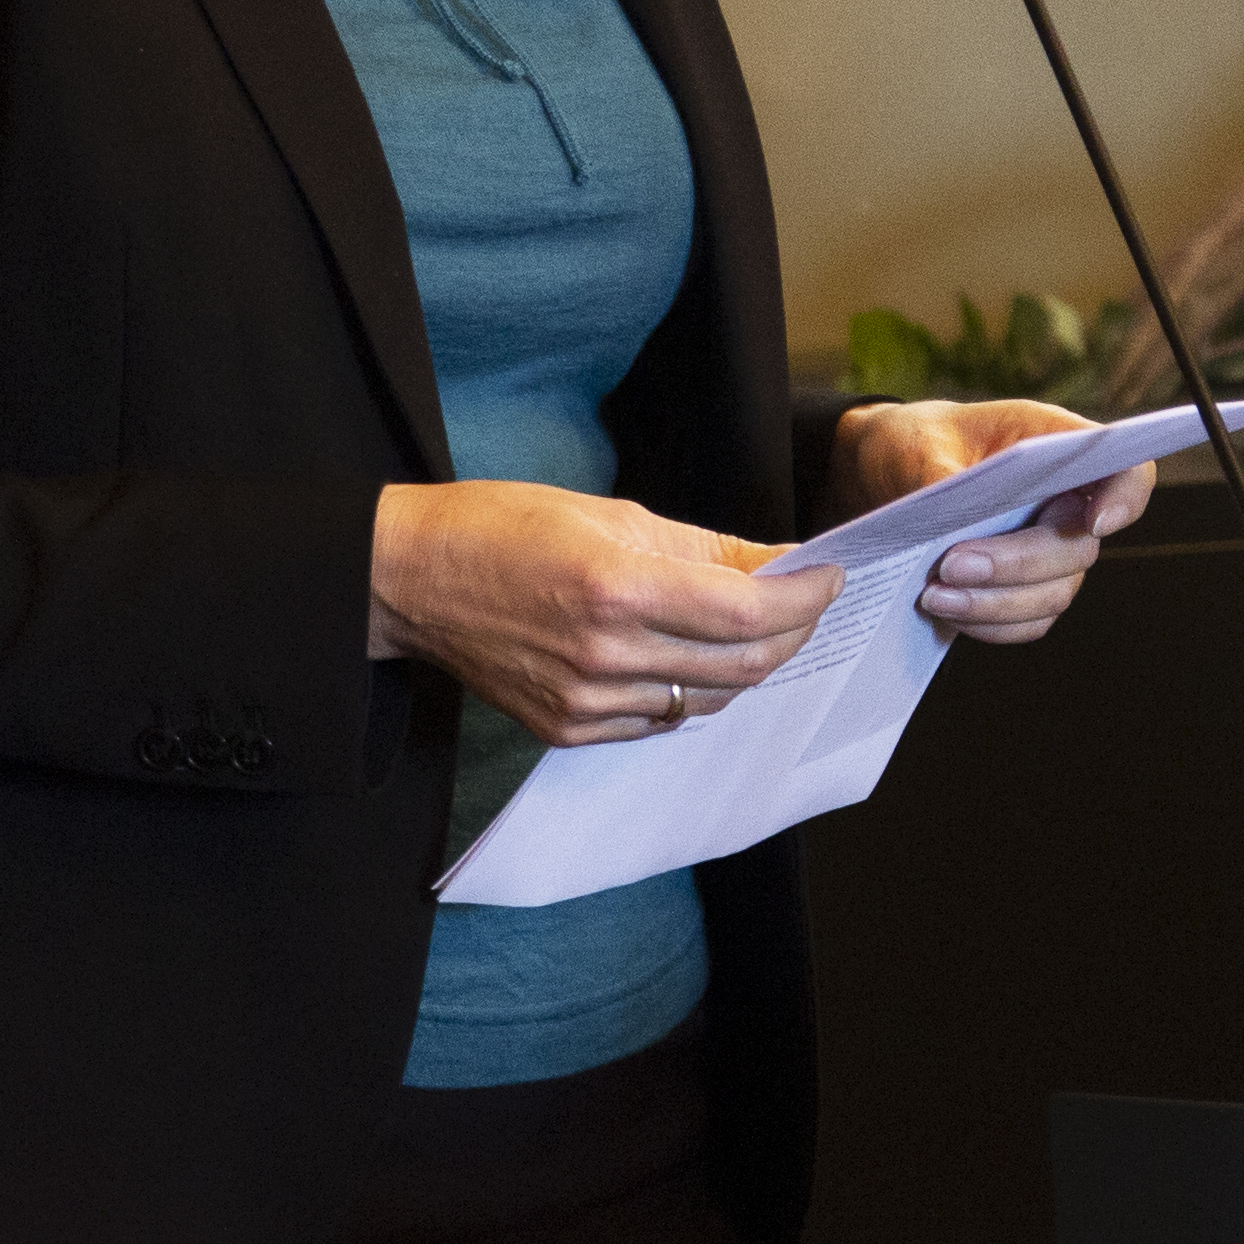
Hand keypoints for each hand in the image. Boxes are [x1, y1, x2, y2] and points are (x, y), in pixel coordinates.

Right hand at [366, 480, 840, 745]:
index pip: (746, 610)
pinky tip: (697, 657)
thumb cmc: (506, 527)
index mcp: (616, 587)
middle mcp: (604, 655)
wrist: (413, 579)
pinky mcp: (568, 731)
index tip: (831, 575)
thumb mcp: (613, 513)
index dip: (804, 596)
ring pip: (708, 700)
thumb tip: (778, 564)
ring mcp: (585, 703)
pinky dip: (695, 691)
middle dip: (792, 632)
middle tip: (809, 602)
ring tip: (760, 627)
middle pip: (741, 665)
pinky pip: (662, 720)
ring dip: (748, 665)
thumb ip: (704, 549)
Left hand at [829, 397, 1154, 646]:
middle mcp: (1065, 503)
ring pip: (1053, 594)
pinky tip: (945, 611)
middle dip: (1017, 563)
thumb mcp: (916, 443)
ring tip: (933, 595)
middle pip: (1079, 547)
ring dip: (995, 603)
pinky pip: (1027, 622)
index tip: (1095, 523)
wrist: (887, 476)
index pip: (1125, 471)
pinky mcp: (1023, 590)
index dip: (1125, 498)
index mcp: (1056, 447)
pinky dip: (989, 624)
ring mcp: (1049, 552)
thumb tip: (943, 511)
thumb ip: (936, 472)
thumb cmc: (915, 444)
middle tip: (951, 564)